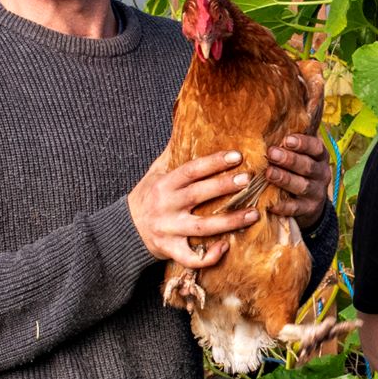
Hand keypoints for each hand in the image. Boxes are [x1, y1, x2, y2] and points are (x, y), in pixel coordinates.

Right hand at [130, 149, 260, 266]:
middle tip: (248, 180)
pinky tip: (226, 246)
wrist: (124, 229)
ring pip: (202, 227)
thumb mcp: (155, 172)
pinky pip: (191, 257)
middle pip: (199, 194)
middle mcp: (166, 206)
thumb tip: (186, 121)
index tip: (237, 156)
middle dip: (224, 187)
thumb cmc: (146, 197)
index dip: (214, 162)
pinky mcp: (170, 249)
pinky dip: (208, 256)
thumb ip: (173, 153)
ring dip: (230, 221)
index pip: (191, 170)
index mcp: (164, 184)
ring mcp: (169, 229)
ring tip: (253, 214)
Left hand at [265, 69, 332, 223]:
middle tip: (272, 153)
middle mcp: (321, 172)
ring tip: (268, 174)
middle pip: (307, 165)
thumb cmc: (296, 169)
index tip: (287, 139)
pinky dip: (283, 206)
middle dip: (289, 159)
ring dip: (285, 179)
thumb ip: (289, 135)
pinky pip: (296, 208)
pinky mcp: (308, 210)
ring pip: (301, 185)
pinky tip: (269, 203)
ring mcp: (316, 192)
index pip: (315, 146)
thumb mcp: (298, 151)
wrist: (310, 204)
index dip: (302, 143)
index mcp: (319, 155)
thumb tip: (282, 96)